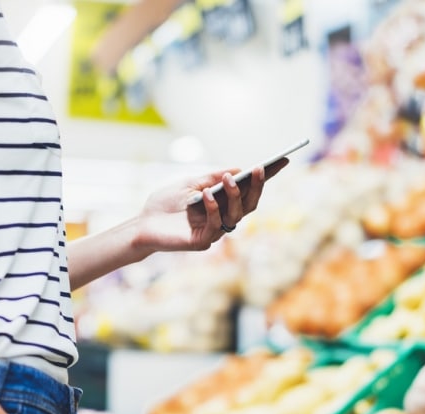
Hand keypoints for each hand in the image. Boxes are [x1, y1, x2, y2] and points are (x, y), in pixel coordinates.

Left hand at [136, 158, 287, 251]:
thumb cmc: (165, 203)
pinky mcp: (202, 241)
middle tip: (259, 168)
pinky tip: (206, 195)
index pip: (249, 190)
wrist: (142, 223)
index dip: (266, 177)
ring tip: (228, 179)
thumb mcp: (189, 183)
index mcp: (222, 203)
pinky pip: (215, 224)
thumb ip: (212, 177)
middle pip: (249, 204)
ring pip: (236, 215)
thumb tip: (238, 169)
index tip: (282, 160)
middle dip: (257, 186)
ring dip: (235, 195)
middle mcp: (223, 218)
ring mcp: (215, 231)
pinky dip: (213, 208)